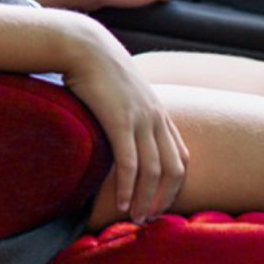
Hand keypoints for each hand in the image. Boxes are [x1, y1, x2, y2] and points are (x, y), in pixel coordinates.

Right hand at [63, 21, 188, 222]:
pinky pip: (129, 163)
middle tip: (149, 219)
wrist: (84, 44)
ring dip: (145, 200)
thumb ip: (128, 107)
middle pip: (173, 169)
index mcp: (158, 110)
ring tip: (134, 219)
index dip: (174, 184)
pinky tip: (119, 203)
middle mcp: (155, 117)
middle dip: (164, 199)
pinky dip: (126, 188)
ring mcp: (140, 119)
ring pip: (153, 172)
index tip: (159, 202)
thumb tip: (119, 124)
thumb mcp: (122, 87)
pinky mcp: (119, 121)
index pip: (180, 156)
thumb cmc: (97, 64)